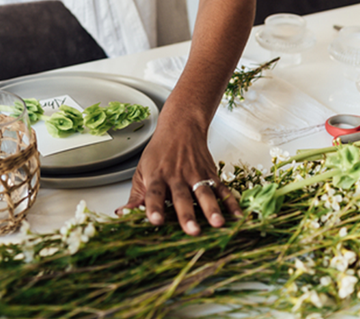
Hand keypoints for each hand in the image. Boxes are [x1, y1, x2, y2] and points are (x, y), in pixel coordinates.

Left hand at [118, 113, 241, 235]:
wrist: (181, 127)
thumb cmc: (159, 153)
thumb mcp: (142, 172)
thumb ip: (135, 196)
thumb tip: (122, 215)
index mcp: (157, 176)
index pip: (153, 193)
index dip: (153, 207)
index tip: (155, 220)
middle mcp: (176, 176)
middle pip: (181, 197)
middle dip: (187, 215)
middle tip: (192, 231)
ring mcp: (196, 175)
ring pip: (204, 193)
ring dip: (212, 209)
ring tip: (217, 224)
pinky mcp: (211, 174)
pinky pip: (222, 189)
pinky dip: (231, 202)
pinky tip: (237, 215)